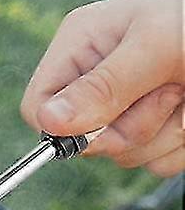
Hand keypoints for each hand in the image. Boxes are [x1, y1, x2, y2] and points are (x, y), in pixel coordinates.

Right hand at [20, 0, 183, 176]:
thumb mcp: (156, 45)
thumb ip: (104, 85)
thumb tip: (50, 122)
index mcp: (82, 47)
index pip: (39, 107)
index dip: (64, 126)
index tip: (103, 119)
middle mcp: (98, 80)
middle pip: (84, 141)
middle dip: (132, 125)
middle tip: (169, 90)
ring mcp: (129, 107)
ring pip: (124, 156)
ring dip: (165, 133)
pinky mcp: (159, 130)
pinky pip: (157, 164)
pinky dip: (182, 143)